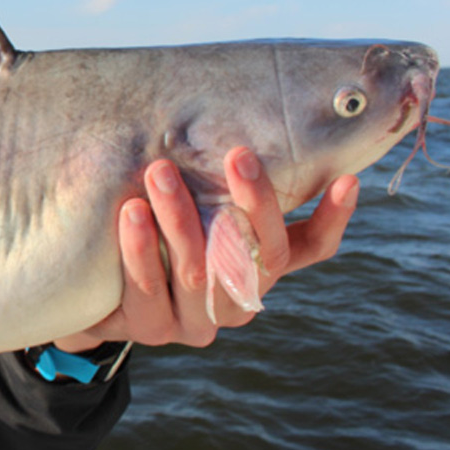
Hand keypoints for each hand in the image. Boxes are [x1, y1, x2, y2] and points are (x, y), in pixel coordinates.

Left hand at [55, 146, 359, 351]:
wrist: (101, 292)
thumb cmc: (156, 235)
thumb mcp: (194, 211)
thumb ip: (216, 190)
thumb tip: (236, 120)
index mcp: (258, 270)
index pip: (310, 250)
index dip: (332, 220)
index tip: (348, 180)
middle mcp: (237, 300)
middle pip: (261, 257)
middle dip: (253, 204)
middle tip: (239, 155)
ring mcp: (197, 322)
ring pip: (200, 271)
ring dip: (180, 217)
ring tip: (160, 171)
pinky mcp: (153, 329)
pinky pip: (149, 290)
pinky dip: (140, 249)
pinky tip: (131, 212)